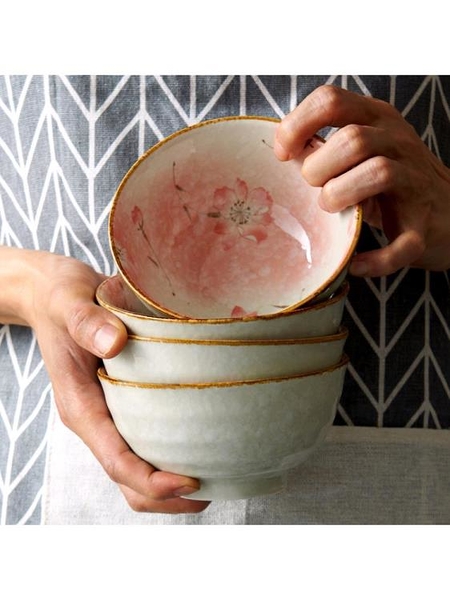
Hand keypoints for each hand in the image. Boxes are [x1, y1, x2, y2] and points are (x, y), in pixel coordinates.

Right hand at [7, 248, 208, 513]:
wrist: (52, 294)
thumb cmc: (60, 298)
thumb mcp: (71, 303)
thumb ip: (88, 322)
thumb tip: (115, 344)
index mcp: (80, 406)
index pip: (115, 461)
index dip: (152, 480)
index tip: (190, 479)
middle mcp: (94, 419)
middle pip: (127, 479)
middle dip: (166, 496)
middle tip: (212, 488)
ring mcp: (107, 414)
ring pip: (134, 468)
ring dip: (168, 483)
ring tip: (213, 476)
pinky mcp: (120, 403)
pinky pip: (141, 441)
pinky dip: (168, 454)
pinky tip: (198, 442)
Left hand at [274, 84, 449, 276]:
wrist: (448, 214)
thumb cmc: (389, 184)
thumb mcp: (358, 155)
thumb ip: (324, 150)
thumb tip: (284, 153)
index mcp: (375, 120)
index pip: (331, 100)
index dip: (297, 125)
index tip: (284, 154)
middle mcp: (398, 143)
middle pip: (351, 139)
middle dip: (318, 168)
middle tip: (314, 188)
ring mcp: (415, 182)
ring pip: (378, 172)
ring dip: (341, 195)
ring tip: (332, 209)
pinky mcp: (424, 225)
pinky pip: (402, 244)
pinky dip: (375, 259)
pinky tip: (357, 263)